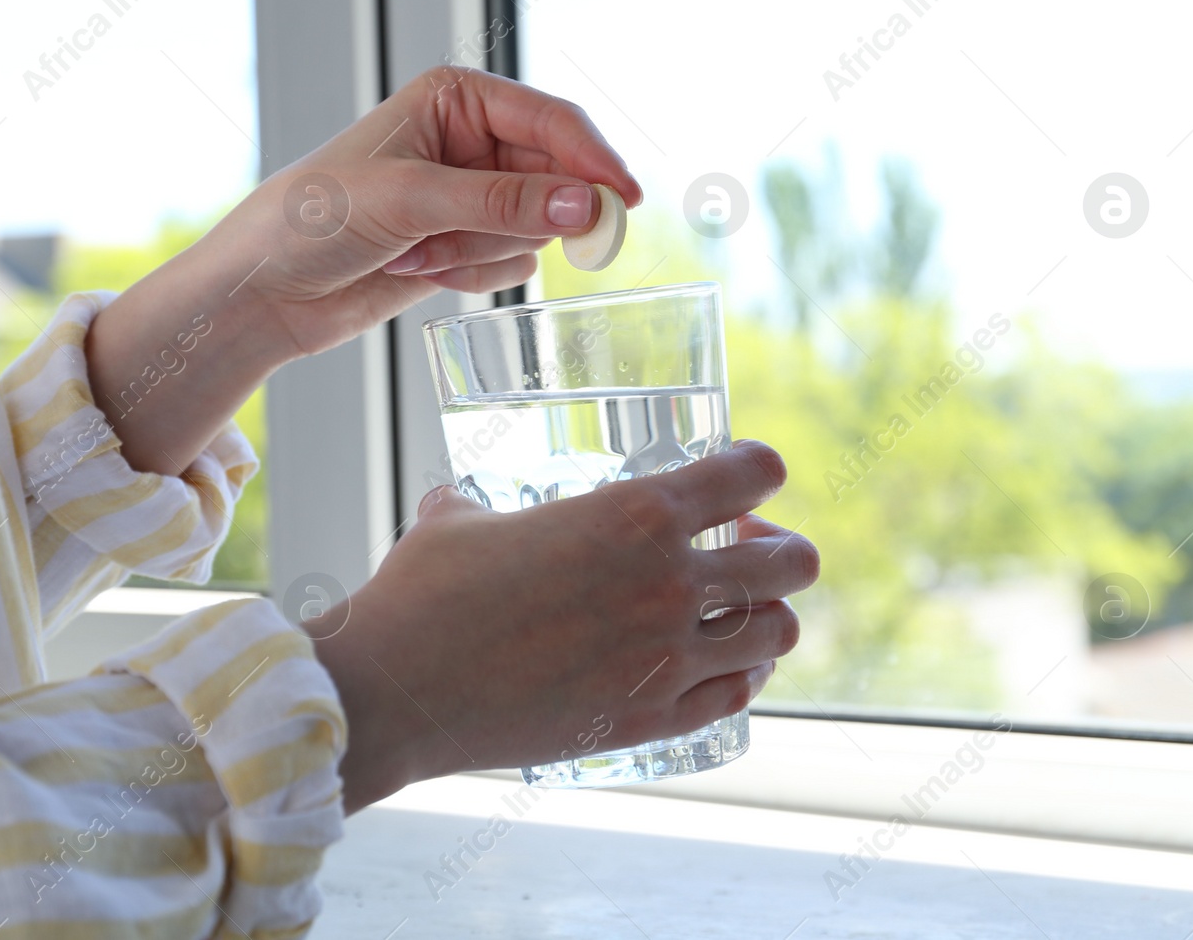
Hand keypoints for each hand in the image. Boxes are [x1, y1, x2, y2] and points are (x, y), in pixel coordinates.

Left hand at [243, 66, 642, 358]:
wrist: (265, 289)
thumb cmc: (314, 218)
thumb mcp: (409, 200)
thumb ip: (502, 203)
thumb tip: (586, 205)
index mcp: (456, 98)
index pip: (552, 121)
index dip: (593, 160)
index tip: (623, 203)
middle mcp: (471, 140)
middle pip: (555, 179)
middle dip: (521, 219)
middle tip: (486, 241)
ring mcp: (471, 195)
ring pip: (536, 228)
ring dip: (481, 251)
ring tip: (417, 251)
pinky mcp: (467, 243)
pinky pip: (513, 264)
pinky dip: (473, 275)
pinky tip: (418, 271)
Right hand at [306, 441, 819, 813]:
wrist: (399, 691)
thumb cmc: (422, 594)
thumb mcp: (459, 520)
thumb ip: (482, 504)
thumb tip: (460, 503)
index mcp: (635, 513)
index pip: (753, 474)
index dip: (758, 470)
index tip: (748, 480)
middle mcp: (669, 583)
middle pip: (794, 562)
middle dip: (781, 551)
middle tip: (743, 553)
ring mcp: (667, 659)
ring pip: (780, 635)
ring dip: (767, 618)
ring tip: (735, 615)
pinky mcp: (650, 721)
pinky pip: (735, 698)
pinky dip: (738, 678)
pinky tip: (717, 668)